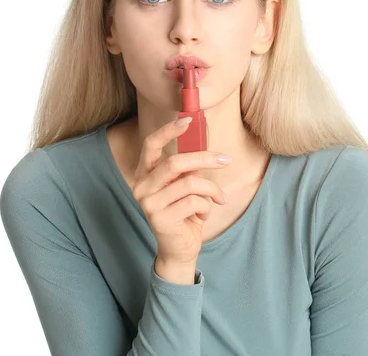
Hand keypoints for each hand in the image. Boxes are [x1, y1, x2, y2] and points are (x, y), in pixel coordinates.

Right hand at [131, 117, 231, 265]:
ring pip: (189, 183)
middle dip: (204, 158)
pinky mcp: (160, 219)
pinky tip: (203, 214)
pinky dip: (206, 206)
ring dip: (212, 189)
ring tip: (219, 198)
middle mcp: (142, 187)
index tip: (189, 119)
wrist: (180, 249)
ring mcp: (148, 203)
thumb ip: (191, 167)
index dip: (168, 130)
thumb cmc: (184, 212)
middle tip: (225, 159)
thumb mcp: (187, 185)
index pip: (151, 145)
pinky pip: (194, 202)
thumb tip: (206, 141)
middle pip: (175, 162)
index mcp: (145, 174)